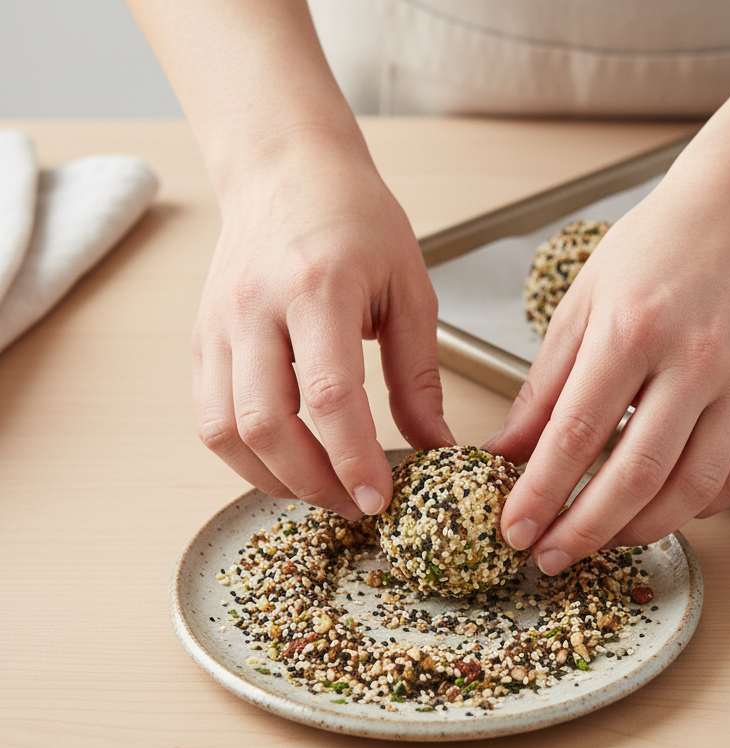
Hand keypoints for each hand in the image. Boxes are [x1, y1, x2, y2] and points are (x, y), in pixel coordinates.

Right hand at [193, 135, 452, 516]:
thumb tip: (435, 446)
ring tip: (323, 491)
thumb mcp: (409, 289)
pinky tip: (285, 464)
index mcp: (318, 286)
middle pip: (265, 424)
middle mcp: (255, 307)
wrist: (285, 167)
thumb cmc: (355, 219)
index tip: (380, 497)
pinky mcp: (200, 339)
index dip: (354, 458)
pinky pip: (208, 418)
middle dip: (314, 483)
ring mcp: (217, 325)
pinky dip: (246, 456)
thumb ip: (418, 375)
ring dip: (274, 479)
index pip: (329, 395)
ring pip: (225, 430)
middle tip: (355, 505)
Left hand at [487, 160, 729, 574]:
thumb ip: (544, 388)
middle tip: (549, 558)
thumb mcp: (582, 305)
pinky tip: (660, 510)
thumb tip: (507, 455)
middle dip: (585, 530)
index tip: (515, 532)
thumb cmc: (655, 249)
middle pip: (638, 474)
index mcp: (633, 328)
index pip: (578, 433)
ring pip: (693, 489)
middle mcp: (696, 360)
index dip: (542, 493)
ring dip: (639, 530)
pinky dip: (695, 509)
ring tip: (598, 540)